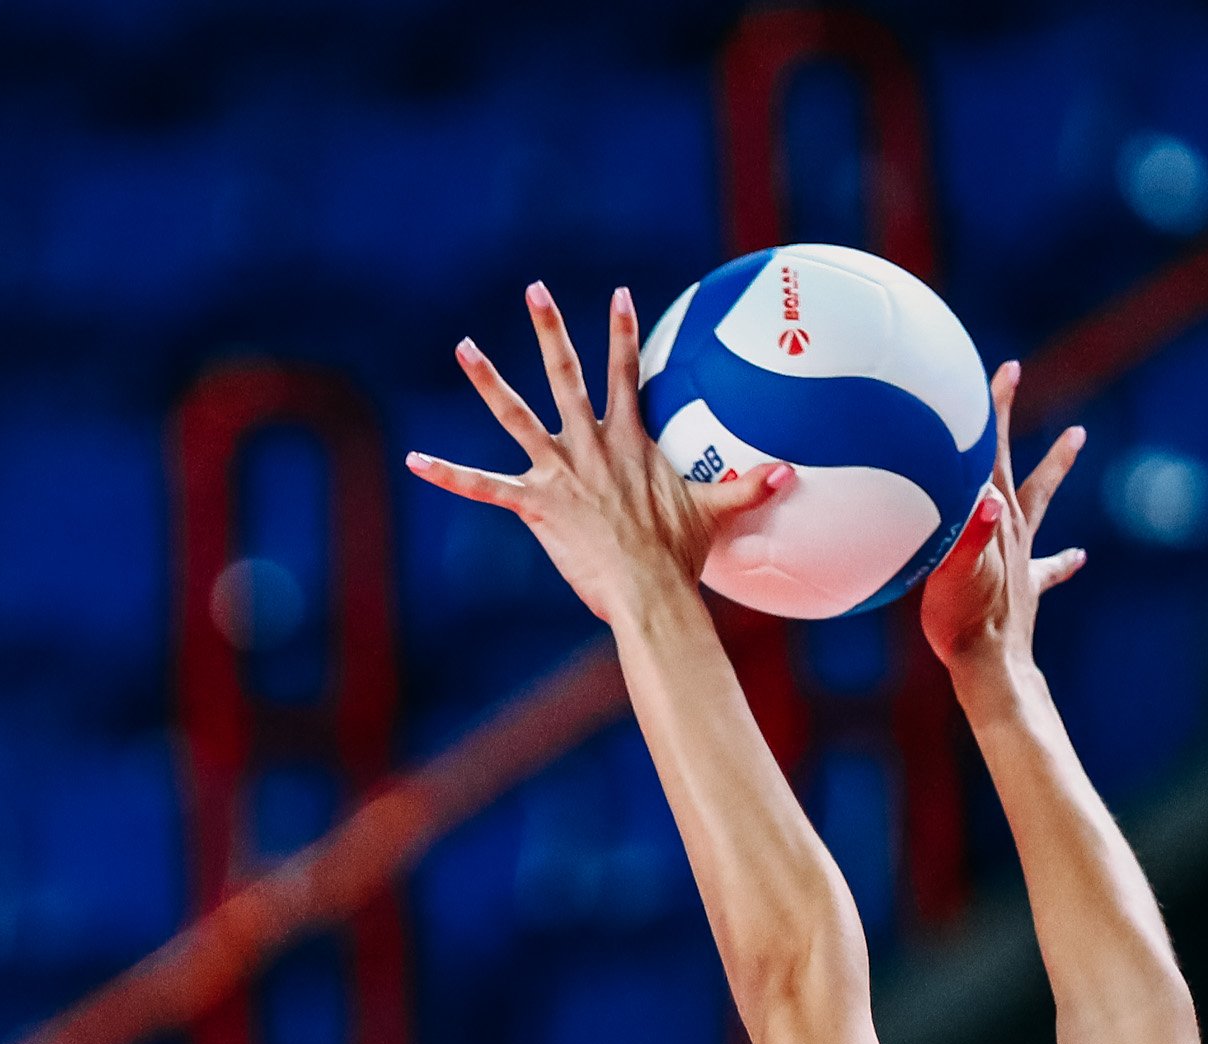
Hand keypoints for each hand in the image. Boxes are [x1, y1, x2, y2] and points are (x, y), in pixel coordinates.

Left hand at [406, 282, 791, 625]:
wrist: (649, 589)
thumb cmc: (681, 556)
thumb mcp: (715, 514)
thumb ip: (748, 486)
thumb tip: (791, 471)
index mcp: (628, 441)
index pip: (628, 373)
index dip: (623, 331)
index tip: (618, 293)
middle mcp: (590, 445)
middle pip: (568, 374)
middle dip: (551, 329)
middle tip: (534, 289)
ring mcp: (559, 472)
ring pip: (516, 414)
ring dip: (488, 380)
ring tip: (464, 346)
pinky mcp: (535, 505)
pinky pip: (484, 487)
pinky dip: (448, 474)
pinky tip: (415, 461)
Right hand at [920, 360, 1086, 680]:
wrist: (990, 670)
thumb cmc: (965, 622)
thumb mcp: (956, 576)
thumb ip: (969, 537)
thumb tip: (987, 498)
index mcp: (996, 521)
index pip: (993, 453)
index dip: (996, 412)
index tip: (1005, 368)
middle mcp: (1012, 530)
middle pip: (1013, 461)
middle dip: (1005, 417)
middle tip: (1011, 373)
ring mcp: (1023, 558)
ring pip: (1039, 499)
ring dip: (1055, 466)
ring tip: (1077, 437)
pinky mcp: (1027, 587)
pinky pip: (1050, 567)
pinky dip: (1064, 559)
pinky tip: (1080, 555)